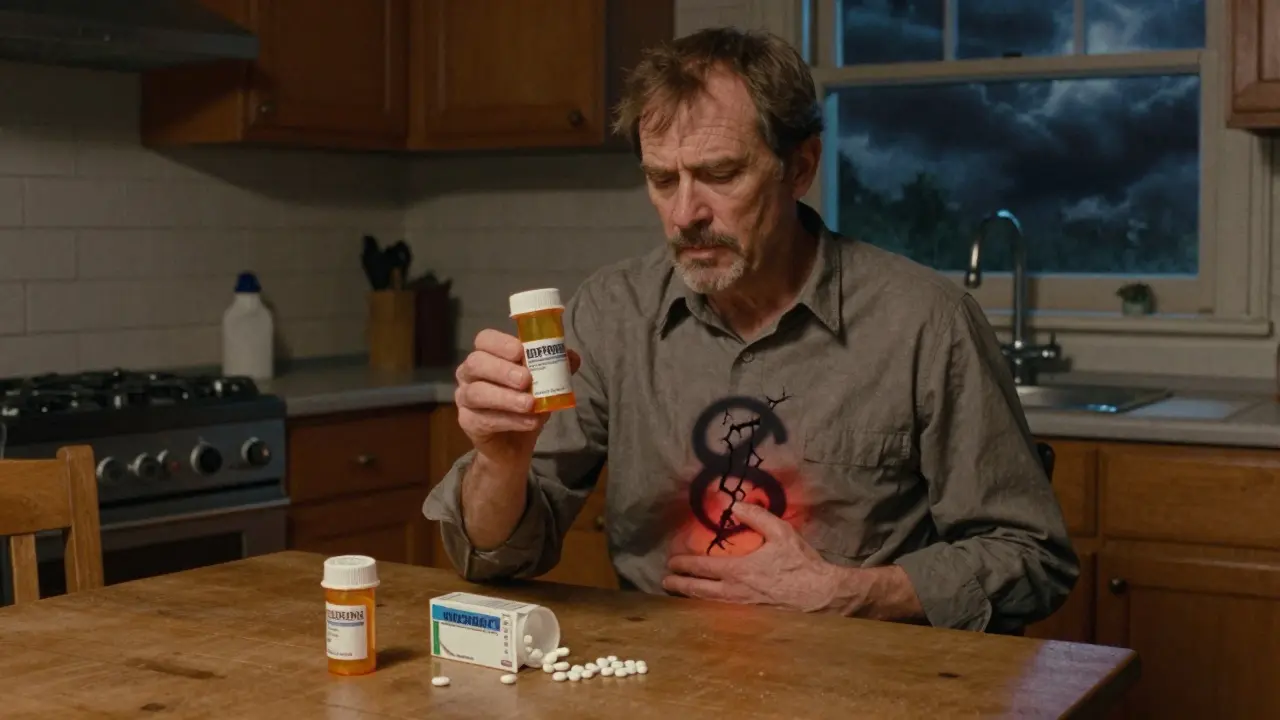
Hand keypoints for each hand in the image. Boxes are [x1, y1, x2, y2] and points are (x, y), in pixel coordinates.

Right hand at [454, 329, 580, 468]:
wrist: (514, 444)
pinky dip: (510, 420)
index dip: (500, 343)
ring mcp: (464, 398)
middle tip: (526, 380)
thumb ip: (556, 368)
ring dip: (506, 398)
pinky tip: (529, 422)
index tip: (521, 352)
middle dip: (502, 370)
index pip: (484, 339)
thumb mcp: (545, 384)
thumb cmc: (525, 405)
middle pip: (476, 363)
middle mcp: (469, 373)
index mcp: (487, 355)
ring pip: (477, 392)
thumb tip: (572, 356)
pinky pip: (484, 419)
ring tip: (530, 404)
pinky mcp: (467, 422)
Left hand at [662, 503, 844, 613]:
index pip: (702, 568)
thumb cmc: (802, 564)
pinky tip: (704, 609)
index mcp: (739, 571)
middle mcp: (735, 594)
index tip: (672, 562)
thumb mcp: (781, 533)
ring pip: (707, 606)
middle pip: (697, 591)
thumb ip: (756, 517)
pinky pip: (722, 617)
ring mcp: (741, 611)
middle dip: (679, 585)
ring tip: (678, 594)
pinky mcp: (751, 622)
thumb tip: (734, 506)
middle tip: (666, 581)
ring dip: (690, 599)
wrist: (822, 596)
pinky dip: (708, 612)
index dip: (683, 564)